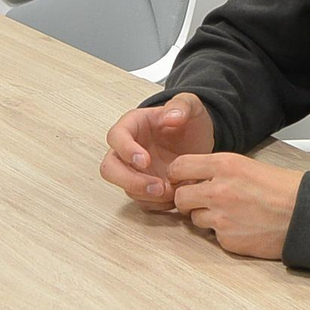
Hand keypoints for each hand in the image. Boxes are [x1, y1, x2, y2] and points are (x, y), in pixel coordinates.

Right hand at [101, 92, 215, 210]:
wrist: (199, 139)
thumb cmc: (188, 120)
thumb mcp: (190, 105)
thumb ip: (181, 106)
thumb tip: (171, 117)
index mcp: (132, 125)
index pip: (116, 137)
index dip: (126, 150)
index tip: (145, 160)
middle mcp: (127, 150)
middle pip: (110, 169)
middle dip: (131, 181)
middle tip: (157, 186)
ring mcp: (134, 171)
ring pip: (126, 188)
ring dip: (147, 195)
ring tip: (172, 191)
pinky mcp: (145, 187)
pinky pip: (142, 201)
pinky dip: (156, 204)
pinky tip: (173, 198)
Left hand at [168, 153, 306, 259]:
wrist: (306, 215)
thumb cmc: (286, 190)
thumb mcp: (250, 166)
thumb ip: (222, 171)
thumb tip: (201, 178)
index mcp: (225, 165)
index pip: (180, 167)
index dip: (178, 175)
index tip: (181, 180)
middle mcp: (217, 190)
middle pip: (180, 197)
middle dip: (188, 200)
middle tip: (200, 201)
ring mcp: (220, 217)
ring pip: (194, 219)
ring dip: (206, 217)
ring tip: (230, 214)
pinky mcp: (227, 240)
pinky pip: (214, 236)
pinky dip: (223, 233)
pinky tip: (242, 226)